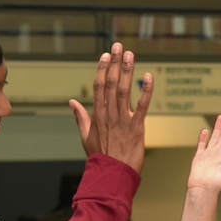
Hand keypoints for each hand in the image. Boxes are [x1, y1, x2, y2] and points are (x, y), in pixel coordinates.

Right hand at [69, 42, 152, 172]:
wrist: (111, 175)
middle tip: (119, 45)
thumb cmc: (99, 157)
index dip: (102, 69)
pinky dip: (145, 91)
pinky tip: (148, 77)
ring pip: (124, 90)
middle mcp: (109, 115)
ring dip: (127, 71)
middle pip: (111, 83)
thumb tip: (71, 102)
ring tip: (130, 54)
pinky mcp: (136, 128)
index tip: (106, 55)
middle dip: (115, 63)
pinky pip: (141, 106)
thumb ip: (80, 117)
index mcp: (97, 115)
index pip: (98, 86)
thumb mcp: (85, 136)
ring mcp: (122, 120)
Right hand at [187, 112, 220, 192]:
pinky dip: (203, 137)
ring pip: (214, 137)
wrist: (203, 187)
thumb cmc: (218, 180)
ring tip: (220, 117)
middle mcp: (218, 152)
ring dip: (217, 127)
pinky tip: (204, 131)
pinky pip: (201, 144)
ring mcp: (209, 154)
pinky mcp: (199, 157)